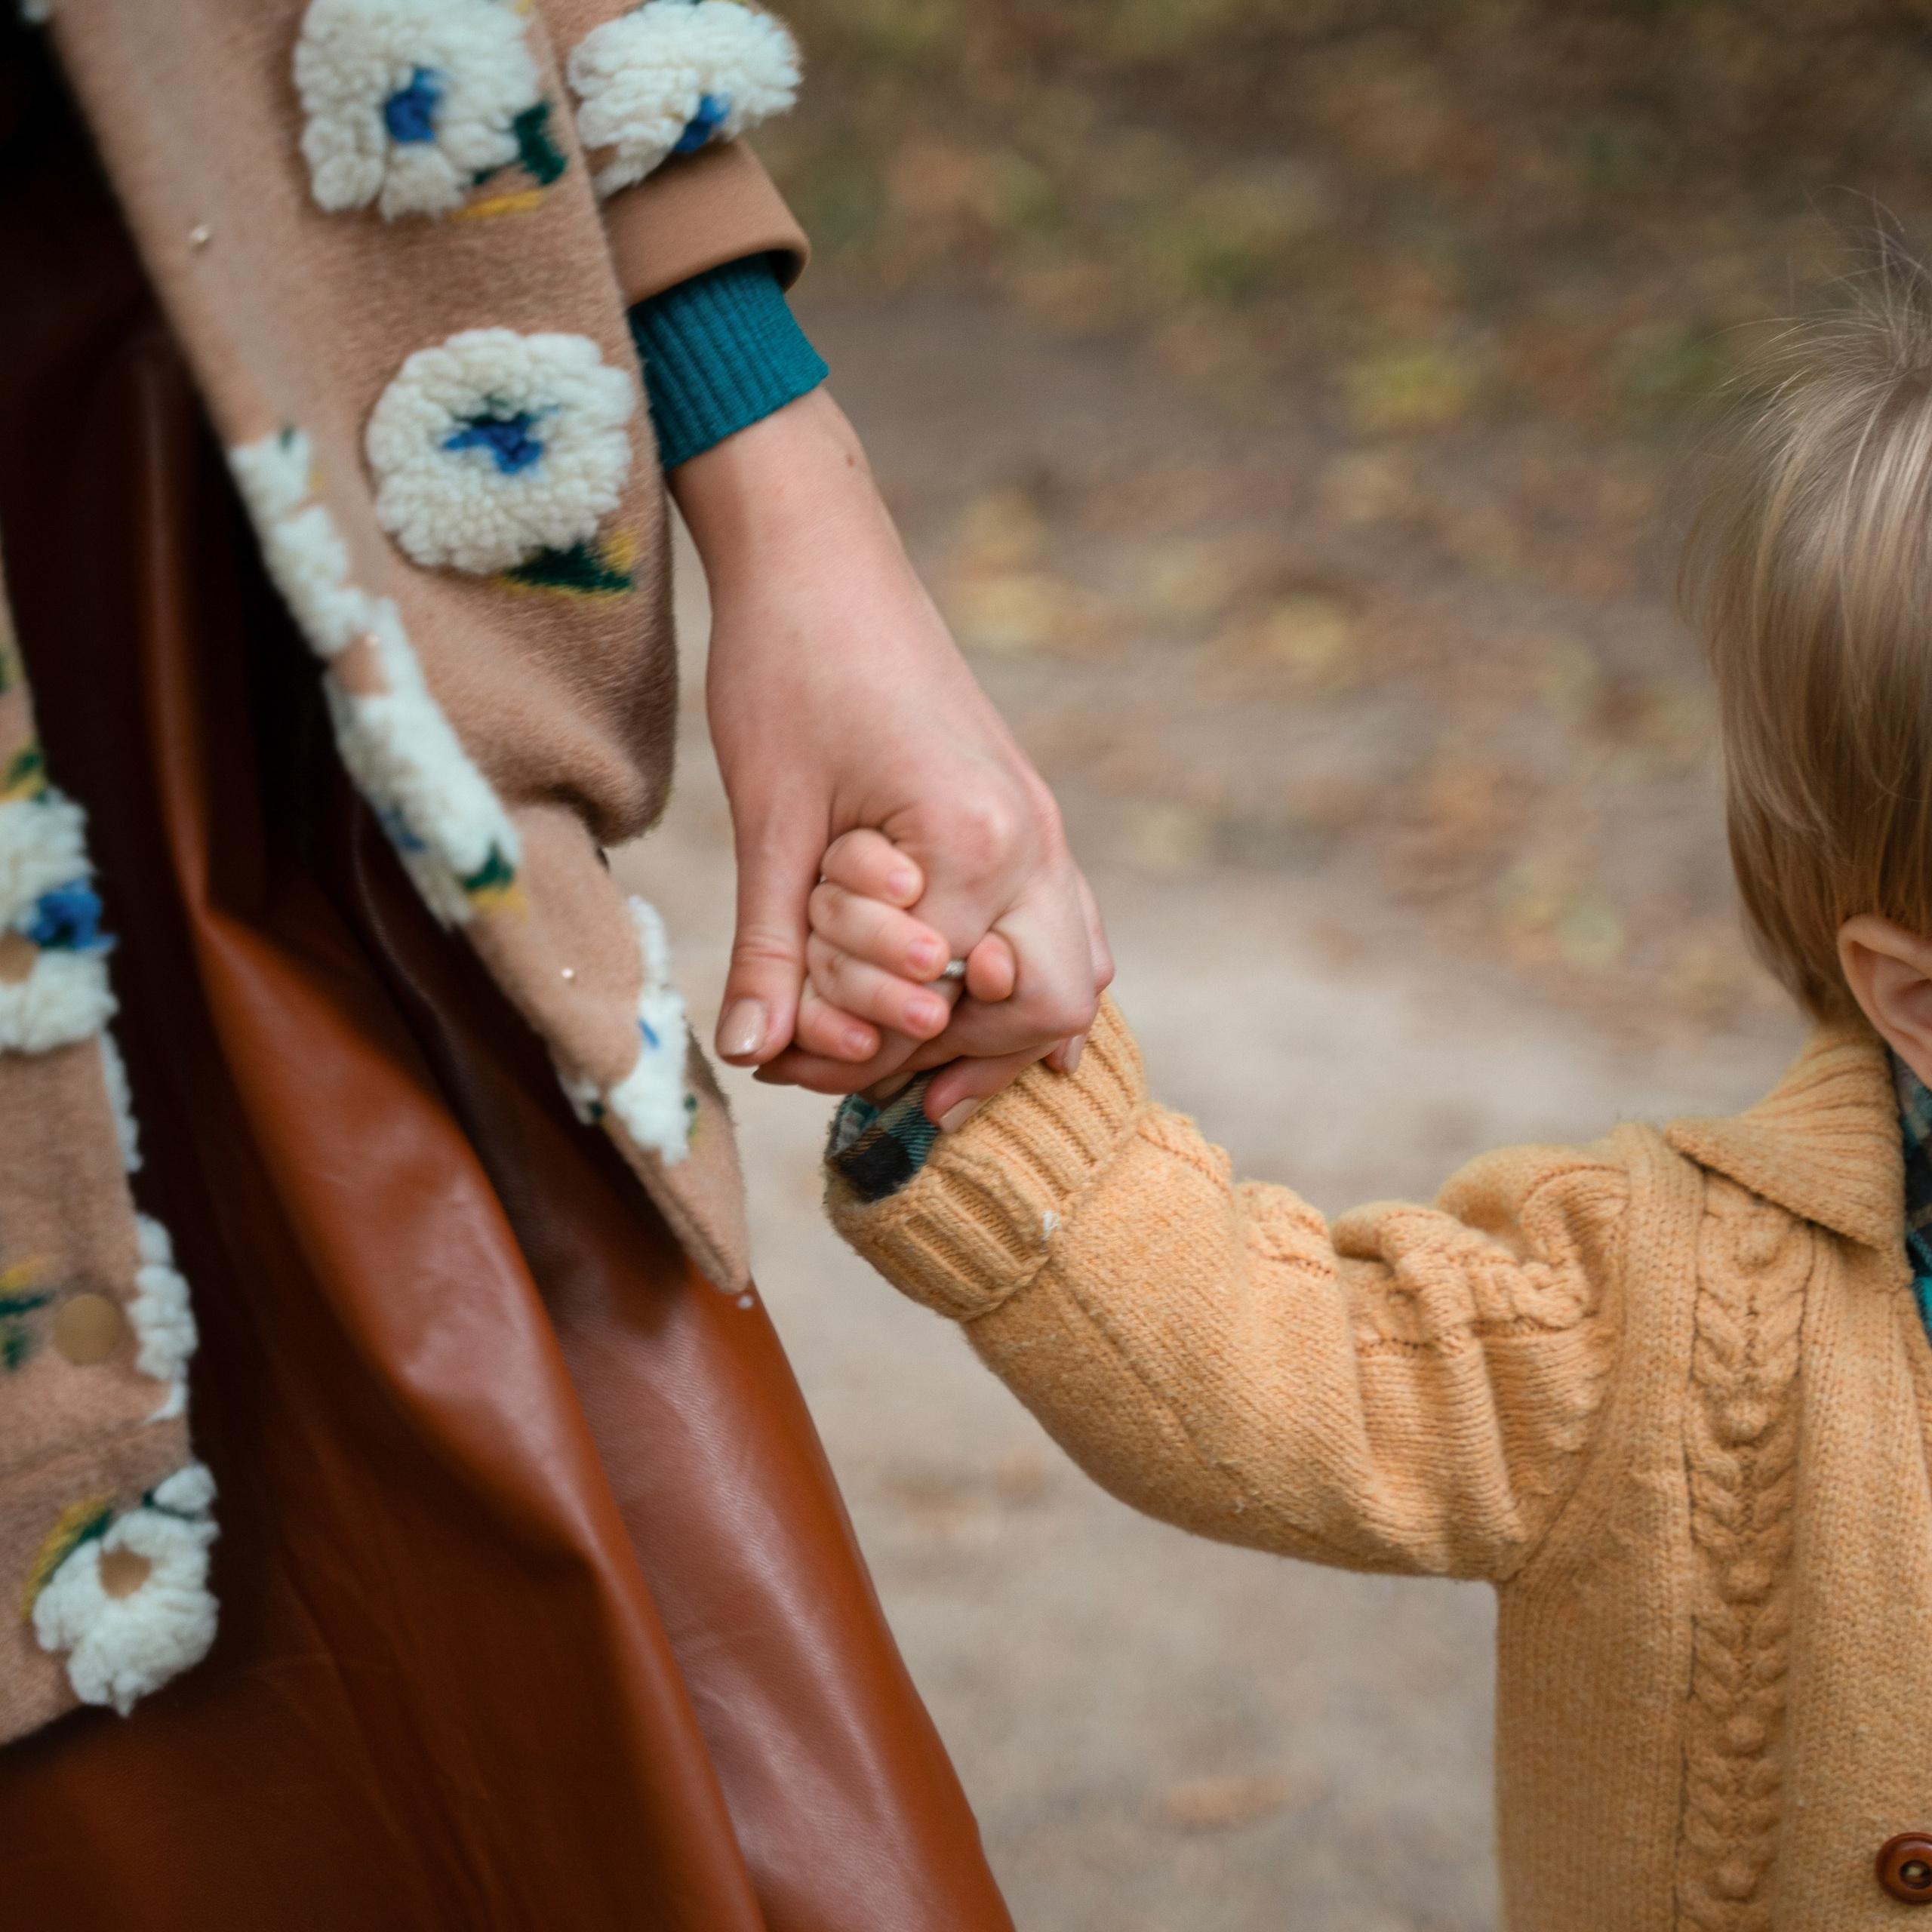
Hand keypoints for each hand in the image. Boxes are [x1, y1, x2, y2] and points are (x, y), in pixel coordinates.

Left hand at [672, 386, 1111, 1090]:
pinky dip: (1024, 976)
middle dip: (963, 1057)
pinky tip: (975, 1003)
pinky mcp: (1027, 814)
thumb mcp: (771, 820)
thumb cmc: (788, 667)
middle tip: (871, 1070)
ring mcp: (1044, 826)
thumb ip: (773, 947)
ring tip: (920, 1061)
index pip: (947, 1006)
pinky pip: (1064, 923)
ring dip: (1001, 1028)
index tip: (795, 1053)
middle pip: (1051, 1006)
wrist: (821, 556)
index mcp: (975, 842)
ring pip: (1075, 970)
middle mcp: (1035, 839)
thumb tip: (754, 1051)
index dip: (869, 1045)